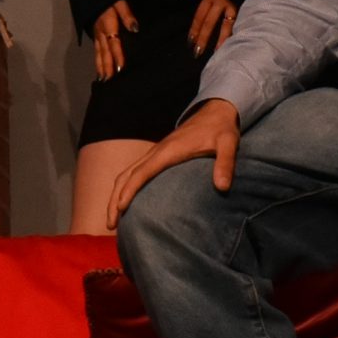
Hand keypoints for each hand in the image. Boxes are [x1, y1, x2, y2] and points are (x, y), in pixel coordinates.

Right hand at [92, 0, 137, 81]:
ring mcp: (96, 34)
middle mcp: (100, 32)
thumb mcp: (120, 1)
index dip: (118, 56)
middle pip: (104, 52)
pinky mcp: (94, 34)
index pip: (114, 43)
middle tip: (110, 82)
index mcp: (108, 24)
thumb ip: (127, 15)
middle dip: (107, 67)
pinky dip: (97, 61)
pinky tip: (100, 70)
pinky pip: (96, 50)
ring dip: (101, 67)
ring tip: (103, 80)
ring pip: (98, 53)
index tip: (120, 69)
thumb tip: (135, 29)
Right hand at [107, 101, 240, 226]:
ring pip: (126, 174)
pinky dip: (124, 188)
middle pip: (126, 176)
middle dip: (114, 199)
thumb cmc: (221, 129)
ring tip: (112, 220)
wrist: (216, 111)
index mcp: (169, 151)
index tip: (120, 208)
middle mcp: (156, 152)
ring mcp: (155, 153)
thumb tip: (222, 187)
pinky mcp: (157, 156)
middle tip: (109, 225)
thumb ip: (225, 164)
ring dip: (116, 195)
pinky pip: (134, 172)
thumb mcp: (228, 144)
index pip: (142, 172)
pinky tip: (125, 203)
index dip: (129, 190)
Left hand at [183, 0, 237, 56]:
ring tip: (218, 52)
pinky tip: (239, 39)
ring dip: (221, 39)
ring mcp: (235, 2)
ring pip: (226, 25)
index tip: (190, 41)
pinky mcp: (246, 1)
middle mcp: (221, 0)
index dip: (194, 28)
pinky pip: (241, 19)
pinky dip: (238, 29)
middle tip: (198, 53)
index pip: (200, 15)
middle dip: (204, 38)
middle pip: (210, 23)